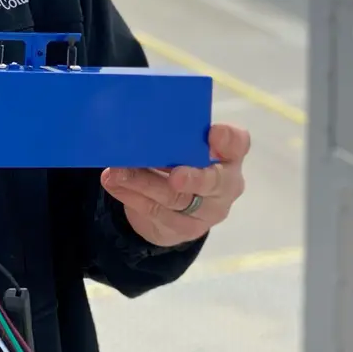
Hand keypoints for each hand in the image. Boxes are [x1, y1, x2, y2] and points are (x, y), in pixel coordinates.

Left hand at [101, 124, 250, 247]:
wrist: (179, 208)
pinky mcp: (181, 229)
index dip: (228, 139)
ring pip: (176, 200)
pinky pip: (154, 213)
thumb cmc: (185, 161)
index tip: (213, 132)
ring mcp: (205, 212)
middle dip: (193, 178)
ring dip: (144, 184)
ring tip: (118, 171)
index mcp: (229, 156)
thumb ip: (178, 134)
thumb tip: (144, 122)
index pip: (237, 144)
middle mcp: (225, 185)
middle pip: (212, 182)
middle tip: (174, 176)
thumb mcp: (187, 145)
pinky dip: (130, 196)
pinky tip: (114, 183)